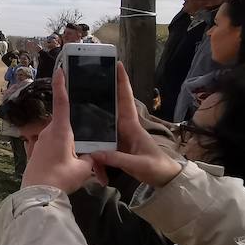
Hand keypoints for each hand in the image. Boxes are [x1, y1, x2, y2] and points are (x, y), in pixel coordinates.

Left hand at [21, 71, 95, 192]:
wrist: (36, 194)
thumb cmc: (60, 178)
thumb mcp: (83, 169)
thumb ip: (91, 158)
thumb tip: (95, 155)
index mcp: (61, 130)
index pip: (61, 102)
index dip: (61, 85)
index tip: (60, 70)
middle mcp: (49, 131)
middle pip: (64, 119)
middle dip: (74, 120)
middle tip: (87, 121)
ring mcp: (41, 141)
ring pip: (59, 133)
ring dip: (69, 137)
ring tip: (80, 147)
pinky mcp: (37, 151)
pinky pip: (52, 143)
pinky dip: (61, 145)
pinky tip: (67, 156)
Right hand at [90, 63, 184, 187]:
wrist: (165, 180)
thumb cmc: (156, 168)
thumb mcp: (139, 164)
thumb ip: (117, 158)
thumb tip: (94, 153)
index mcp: (132, 127)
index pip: (126, 100)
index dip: (122, 83)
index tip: (117, 65)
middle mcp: (124, 128)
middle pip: (112, 106)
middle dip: (103, 91)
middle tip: (88, 77)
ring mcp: (120, 137)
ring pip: (103, 122)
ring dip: (93, 113)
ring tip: (78, 102)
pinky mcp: (116, 147)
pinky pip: (101, 138)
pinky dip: (92, 137)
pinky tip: (80, 135)